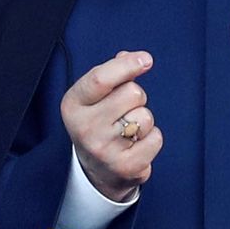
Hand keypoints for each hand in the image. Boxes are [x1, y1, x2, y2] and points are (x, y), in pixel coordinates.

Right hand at [61, 50, 160, 202]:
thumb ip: (114, 72)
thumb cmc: (100, 122)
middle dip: (137, 97)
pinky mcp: (125, 167)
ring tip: (128, 130)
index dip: (127, 65)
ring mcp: (103, 150)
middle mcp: (84, 128)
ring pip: (146, 116)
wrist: (95, 170)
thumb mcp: (96, 96)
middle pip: (132, 93)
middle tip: (125, 110)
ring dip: (144, 120)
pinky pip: (156, 138)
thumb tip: (138, 57)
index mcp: (73, 104)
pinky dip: (152, 139)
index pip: (101, 79)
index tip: (146, 59)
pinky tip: (136, 145)